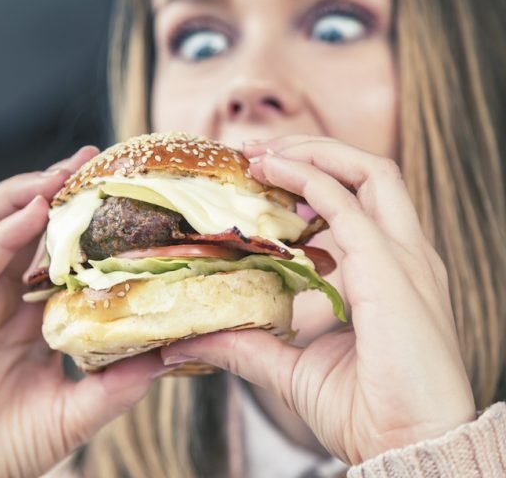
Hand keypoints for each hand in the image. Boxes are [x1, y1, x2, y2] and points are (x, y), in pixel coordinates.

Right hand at [0, 146, 172, 477]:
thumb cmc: (10, 450)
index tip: (116, 192)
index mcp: (25, 316)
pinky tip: (31, 213)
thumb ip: (119, 384)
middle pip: (18, 225)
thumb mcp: (77, 413)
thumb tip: (173, 354)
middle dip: (50, 188)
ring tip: (58, 174)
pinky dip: (1, 234)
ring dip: (21, 195)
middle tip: (89, 160)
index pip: (50, 251)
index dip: (78, 220)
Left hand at [161, 135, 475, 463]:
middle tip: (256, 151)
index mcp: (390, 274)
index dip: (312, 180)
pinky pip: (349, 204)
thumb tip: (190, 340)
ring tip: (260, 152)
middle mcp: (405, 257)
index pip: (360, 203)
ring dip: (312, 152)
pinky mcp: (392, 271)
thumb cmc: (365, 412)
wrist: (409, 449)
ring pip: (370, 172)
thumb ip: (246, 346)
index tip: (261, 176)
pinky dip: (310, 177)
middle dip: (314, 150)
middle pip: (370, 173)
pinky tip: (272, 172)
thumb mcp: (291, 368)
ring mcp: (405, 260)